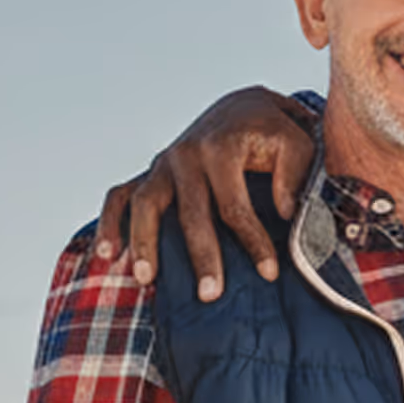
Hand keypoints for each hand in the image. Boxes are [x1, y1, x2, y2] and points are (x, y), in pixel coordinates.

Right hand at [95, 86, 316, 302]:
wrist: (241, 107)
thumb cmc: (273, 131)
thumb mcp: (296, 141)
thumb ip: (294, 173)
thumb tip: (284, 212)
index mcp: (221, 147)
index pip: (235, 206)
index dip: (253, 242)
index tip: (269, 274)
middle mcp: (185, 154)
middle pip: (190, 213)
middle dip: (201, 257)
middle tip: (211, 295)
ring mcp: (162, 163)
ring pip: (145, 203)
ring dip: (144, 242)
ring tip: (146, 279)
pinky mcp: (150, 171)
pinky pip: (119, 195)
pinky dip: (109, 222)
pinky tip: (107, 254)